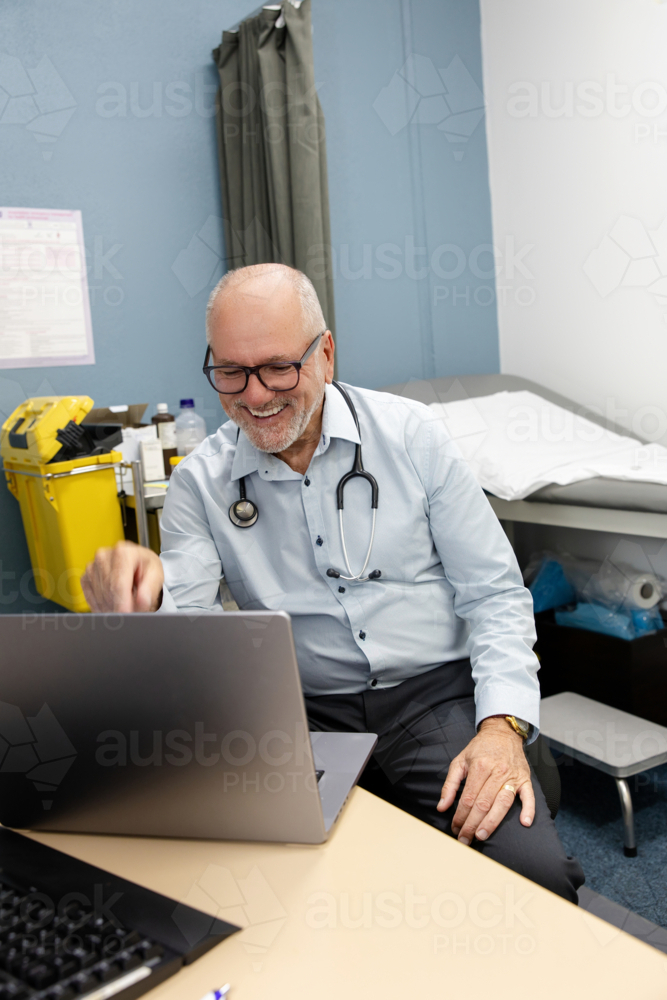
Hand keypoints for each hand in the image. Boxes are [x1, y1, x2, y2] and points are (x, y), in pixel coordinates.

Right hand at [82, 541, 163, 612]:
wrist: (135, 563)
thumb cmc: (146, 568)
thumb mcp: (156, 575)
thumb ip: (150, 589)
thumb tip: (142, 601)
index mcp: (122, 552)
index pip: (118, 584)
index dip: (122, 603)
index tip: (126, 615)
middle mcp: (104, 556)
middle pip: (108, 592)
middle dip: (120, 606)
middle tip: (133, 610)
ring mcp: (92, 566)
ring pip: (100, 598)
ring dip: (113, 607)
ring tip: (126, 602)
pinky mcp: (85, 577)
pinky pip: (91, 599)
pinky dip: (103, 607)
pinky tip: (113, 603)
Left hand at [436, 716, 534, 845]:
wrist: (502, 733)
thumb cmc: (479, 749)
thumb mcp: (459, 761)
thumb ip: (450, 785)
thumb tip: (441, 807)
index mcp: (479, 767)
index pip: (469, 798)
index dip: (460, 816)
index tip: (455, 828)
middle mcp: (497, 772)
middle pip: (484, 804)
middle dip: (472, 824)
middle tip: (465, 839)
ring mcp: (513, 776)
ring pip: (503, 803)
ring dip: (492, 822)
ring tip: (482, 836)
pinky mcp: (525, 779)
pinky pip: (529, 796)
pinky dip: (529, 809)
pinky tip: (525, 823)